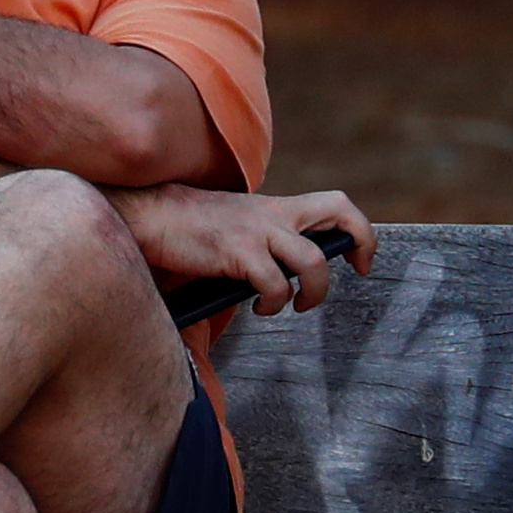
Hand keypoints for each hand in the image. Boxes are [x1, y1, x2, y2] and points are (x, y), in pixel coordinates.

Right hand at [115, 183, 377, 314]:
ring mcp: (256, 231)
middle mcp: (272, 214)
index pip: (334, 205)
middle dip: (362, 242)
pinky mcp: (237, 252)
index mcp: (275, 208)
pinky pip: (275, 285)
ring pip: (313, 262)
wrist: (150, 215)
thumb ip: (264, 239)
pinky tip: (259, 307)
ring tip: (297, 305)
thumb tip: (286, 275)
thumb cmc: (189, 228)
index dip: (359, 231)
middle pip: (339, 212)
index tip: (360, 260)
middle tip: (358, 269)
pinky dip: (273, 303)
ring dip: (315, 292)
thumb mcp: (237, 224)